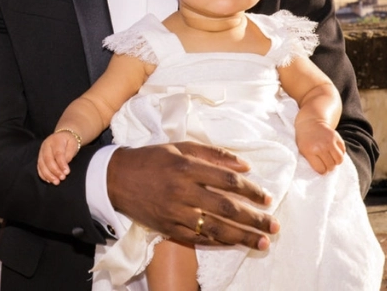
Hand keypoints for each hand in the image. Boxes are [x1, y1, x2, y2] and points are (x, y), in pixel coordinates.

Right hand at [37, 131, 79, 184]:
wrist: (62, 136)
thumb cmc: (69, 141)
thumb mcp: (73, 144)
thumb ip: (69, 154)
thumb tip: (64, 165)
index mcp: (55, 140)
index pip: (57, 153)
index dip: (61, 164)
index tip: (67, 172)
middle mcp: (46, 145)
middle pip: (48, 159)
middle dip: (55, 171)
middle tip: (62, 178)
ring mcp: (41, 151)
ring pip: (42, 164)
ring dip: (48, 175)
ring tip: (56, 182)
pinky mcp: (40, 157)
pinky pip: (39, 167)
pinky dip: (43, 175)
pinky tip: (49, 180)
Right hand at [107, 142, 278, 250]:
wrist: (117, 178)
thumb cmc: (152, 159)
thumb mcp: (180, 147)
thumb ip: (213, 154)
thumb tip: (245, 164)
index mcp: (187, 166)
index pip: (228, 180)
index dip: (251, 190)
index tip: (267, 198)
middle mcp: (183, 190)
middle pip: (227, 207)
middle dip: (254, 218)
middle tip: (274, 225)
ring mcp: (175, 212)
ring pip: (216, 227)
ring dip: (243, 236)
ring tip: (263, 242)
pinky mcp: (169, 227)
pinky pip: (199, 238)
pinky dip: (219, 242)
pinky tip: (235, 243)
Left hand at [295, 120, 345, 173]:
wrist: (309, 122)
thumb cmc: (304, 139)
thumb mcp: (302, 149)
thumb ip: (311, 160)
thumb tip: (322, 172)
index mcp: (309, 151)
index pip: (321, 169)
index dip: (321, 171)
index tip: (321, 169)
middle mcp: (320, 147)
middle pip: (331, 166)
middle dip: (329, 167)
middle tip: (326, 164)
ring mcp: (330, 141)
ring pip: (339, 160)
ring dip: (336, 162)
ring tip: (331, 159)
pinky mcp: (337, 137)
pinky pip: (343, 151)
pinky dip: (340, 153)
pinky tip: (334, 151)